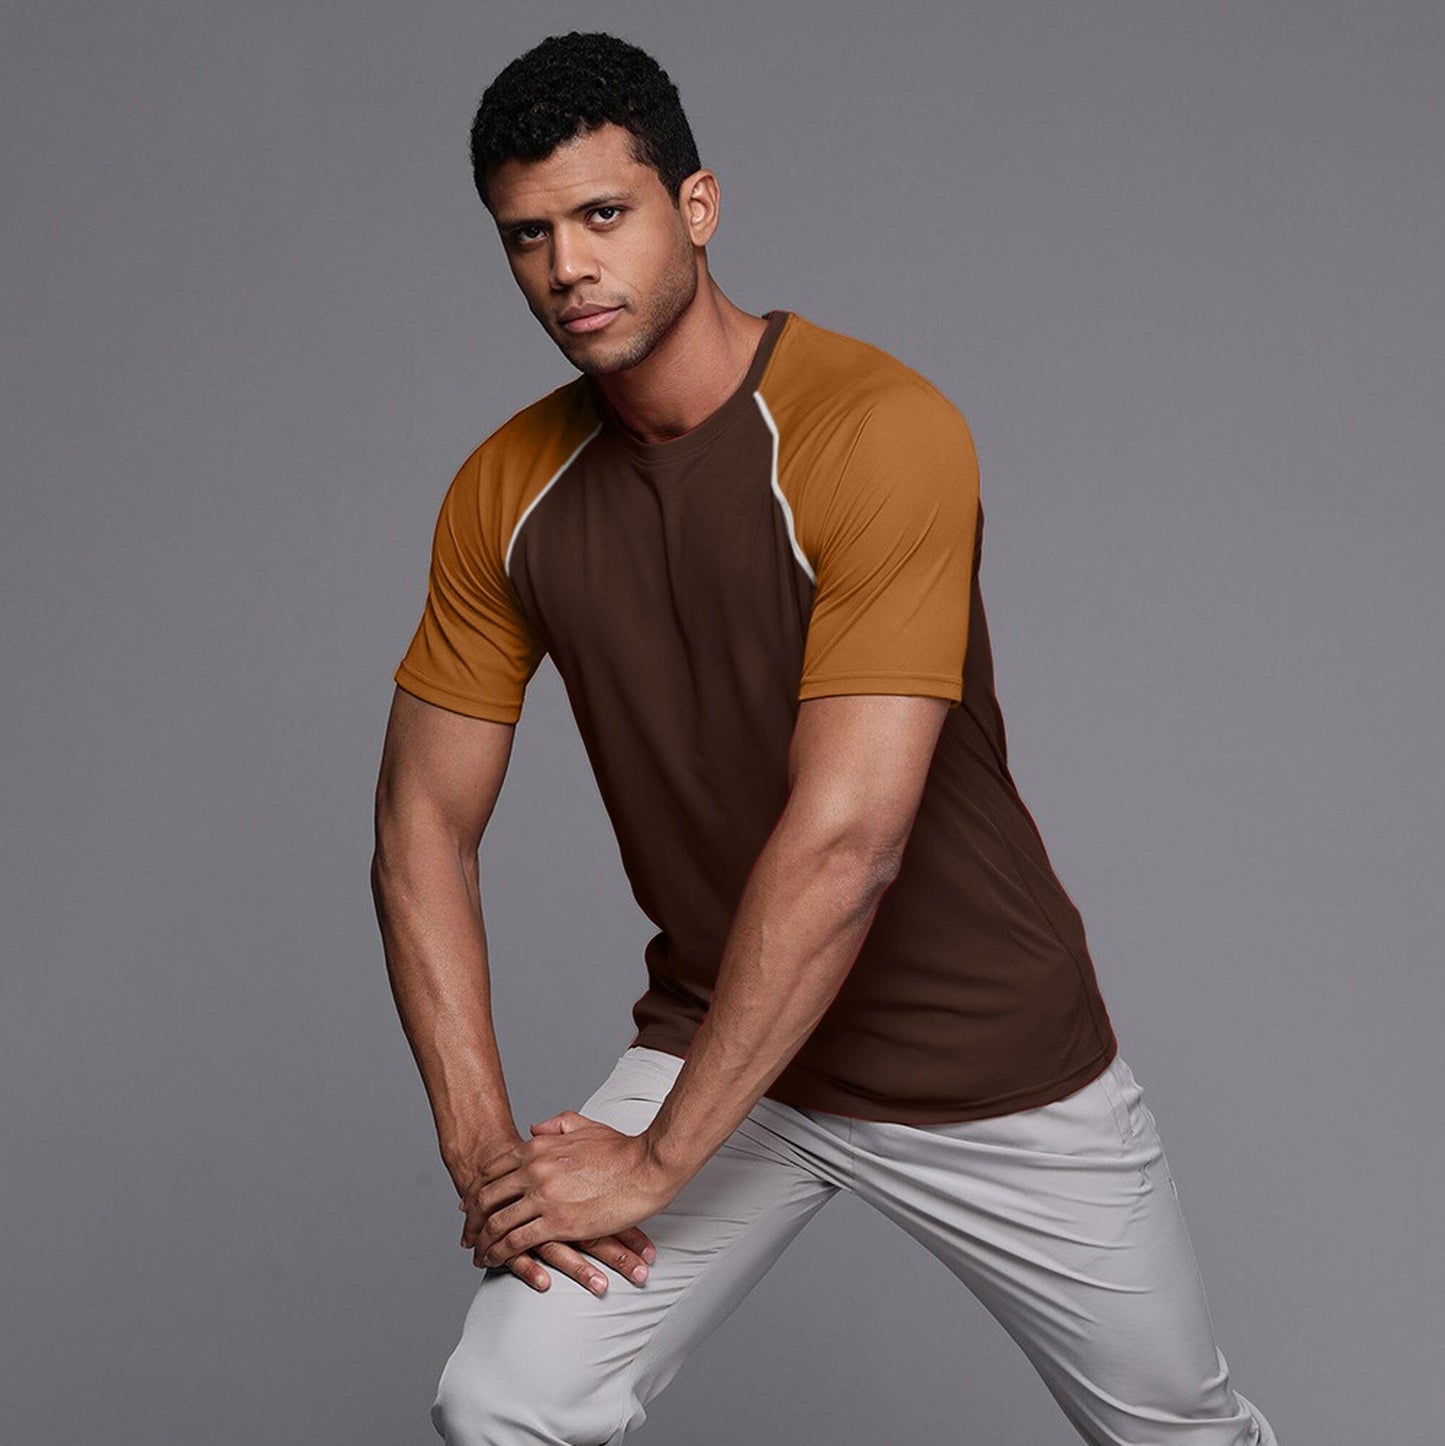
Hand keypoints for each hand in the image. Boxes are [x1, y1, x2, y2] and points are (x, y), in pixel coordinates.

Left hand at [460, 1111, 679, 1278]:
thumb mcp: (584, 1126)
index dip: (477, 1189)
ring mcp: (544, 1197)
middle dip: (472, 1220)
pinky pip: (517, 1242)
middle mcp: (534, 1171)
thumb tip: (535, 1130)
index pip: (492, 1170)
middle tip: (467, 1234)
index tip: (471, 1205)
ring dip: (483, 1242)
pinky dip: (500, 1254)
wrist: (647, 1165)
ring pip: (497, 1224)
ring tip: (478, 1255)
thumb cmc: (621, 1148)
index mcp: (538, 1148)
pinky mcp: (558, 1223)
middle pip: (487, 1198)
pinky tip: (496, 1262)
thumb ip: (555, 1126)